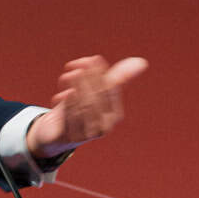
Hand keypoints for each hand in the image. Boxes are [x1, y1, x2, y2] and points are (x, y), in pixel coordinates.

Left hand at [25, 55, 147, 160]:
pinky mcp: (71, 138)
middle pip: (97, 99)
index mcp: (114, 115)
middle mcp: (104, 127)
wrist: (56, 132)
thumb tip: (142, 62)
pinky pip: (70, 120)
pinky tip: (63, 94)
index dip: (102, 74)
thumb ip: (118, 77)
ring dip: (77, 89)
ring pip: (83, 108)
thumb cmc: (80, 107)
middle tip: (80, 65)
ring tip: (70, 75)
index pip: (110, 92)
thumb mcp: (97, 91)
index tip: (94, 59)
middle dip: (89, 80)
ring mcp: (88, 135)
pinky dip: (68, 105)